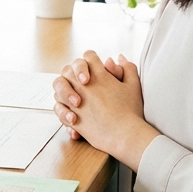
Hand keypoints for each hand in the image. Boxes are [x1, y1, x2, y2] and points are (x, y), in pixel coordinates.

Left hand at [52, 51, 158, 170]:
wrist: (124, 135)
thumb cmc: (130, 111)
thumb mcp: (133, 85)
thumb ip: (127, 68)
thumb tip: (119, 57)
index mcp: (99, 74)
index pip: (88, 56)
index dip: (91, 59)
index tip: (96, 68)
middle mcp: (83, 85)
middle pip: (68, 69)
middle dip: (74, 72)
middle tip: (84, 82)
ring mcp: (74, 100)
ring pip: (58, 87)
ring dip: (65, 90)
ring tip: (76, 98)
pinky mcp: (71, 116)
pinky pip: (58, 108)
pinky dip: (63, 110)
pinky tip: (73, 115)